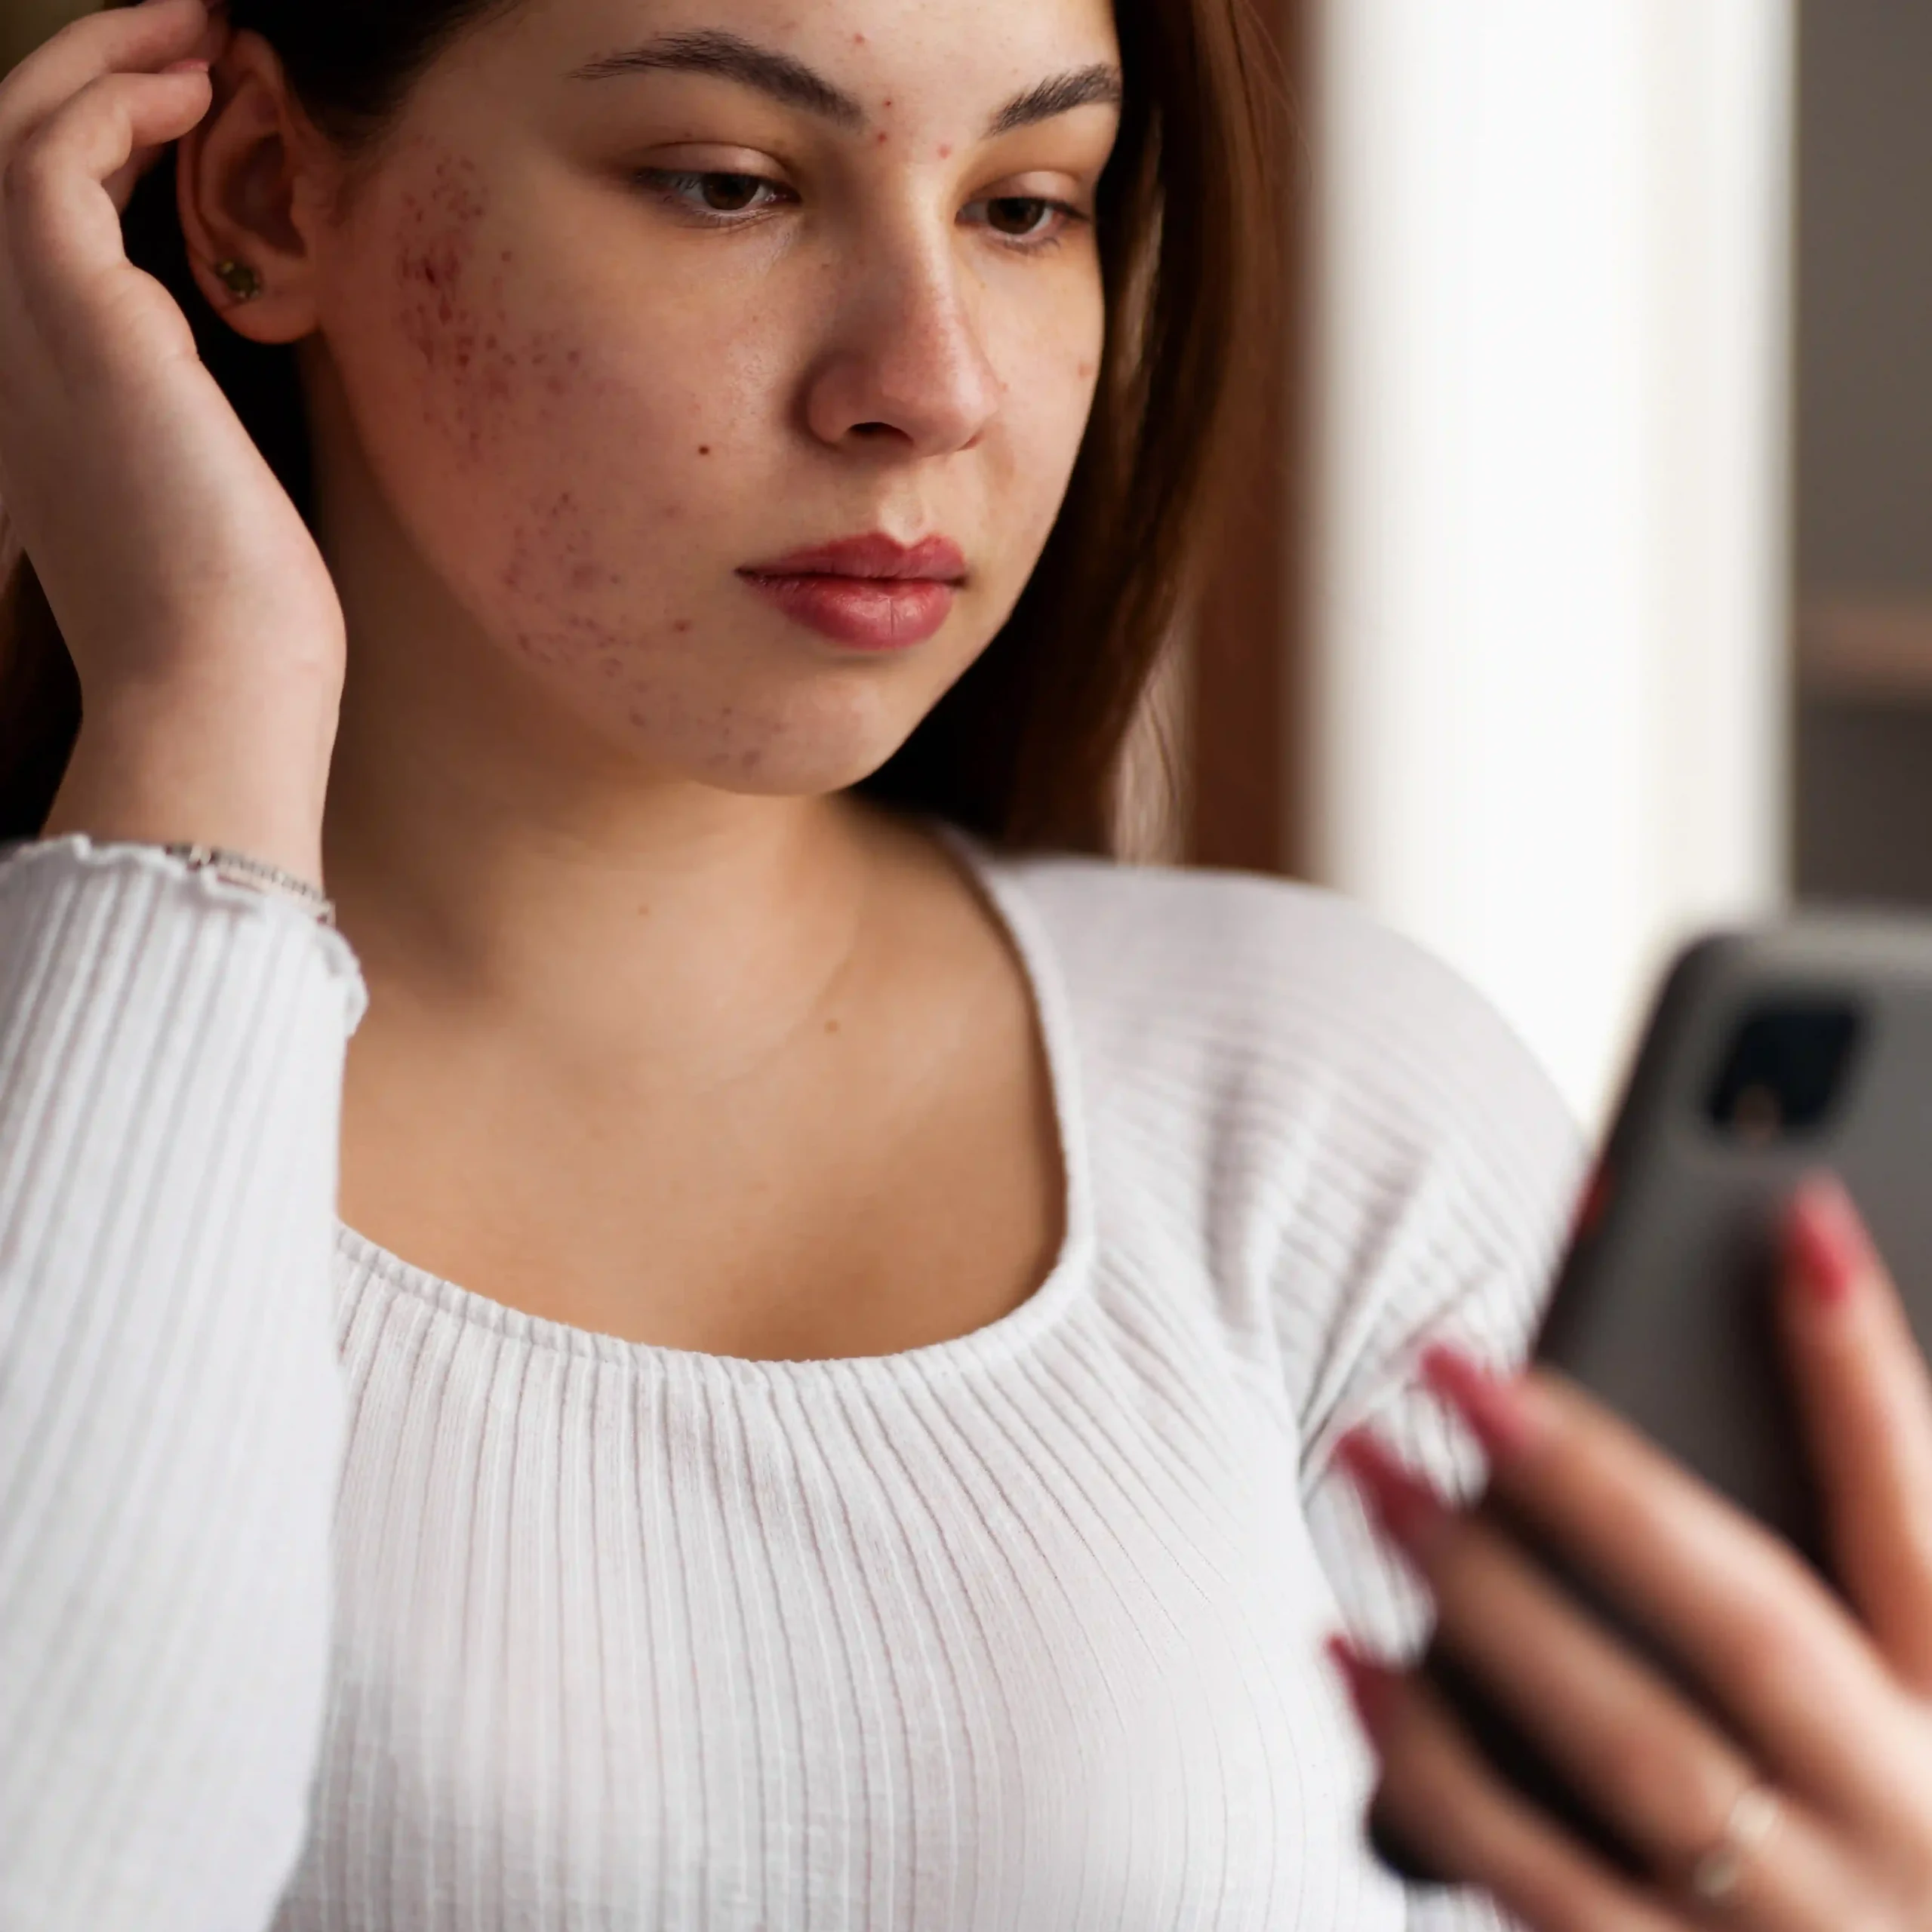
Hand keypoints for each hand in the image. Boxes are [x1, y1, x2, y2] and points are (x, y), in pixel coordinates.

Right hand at [0, 0, 342, 878]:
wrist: (214, 684)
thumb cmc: (241, 620)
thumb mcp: (220, 492)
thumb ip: (209, 411)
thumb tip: (272, 350)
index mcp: (47, 392)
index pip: (51, 230)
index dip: (111, 142)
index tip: (199, 100)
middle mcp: (12, 349)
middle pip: (17, 156)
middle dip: (101, 73)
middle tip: (199, 29)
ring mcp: (24, 328)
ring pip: (21, 132)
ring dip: (111, 60)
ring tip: (205, 28)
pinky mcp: (70, 314)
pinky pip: (54, 155)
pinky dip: (117, 98)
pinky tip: (199, 82)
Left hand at [1330, 1174, 1931, 1930]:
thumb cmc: (1873, 1825)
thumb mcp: (1895, 1694)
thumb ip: (1823, 1552)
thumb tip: (1721, 1308)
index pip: (1923, 1513)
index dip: (1861, 1363)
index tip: (1790, 1214)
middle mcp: (1909, 1820)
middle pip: (1743, 1621)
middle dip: (1588, 1479)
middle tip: (1444, 1361)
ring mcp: (1804, 1924)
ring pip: (1629, 1746)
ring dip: (1479, 1594)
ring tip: (1369, 1468)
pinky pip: (1537, 1881)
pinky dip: (1429, 1760)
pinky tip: (1349, 1655)